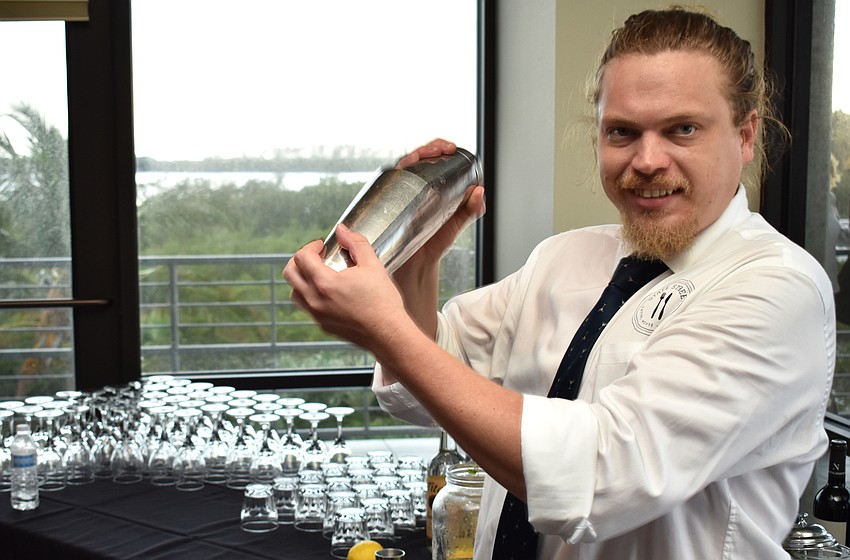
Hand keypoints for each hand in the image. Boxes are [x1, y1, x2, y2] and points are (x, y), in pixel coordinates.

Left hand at [283, 224, 413, 352]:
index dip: (311, 246)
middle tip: (317, 256)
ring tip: (320, 273)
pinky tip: (328, 292)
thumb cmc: (382, 302)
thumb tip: (342, 230)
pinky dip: (309, 294)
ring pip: (294, 291)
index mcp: (324, 283)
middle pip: (290, 273)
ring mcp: (316, 315)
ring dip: (302, 278)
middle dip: (300, 259)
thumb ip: (356, 243)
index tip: (323, 246)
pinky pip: (306, 306)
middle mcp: (314, 300)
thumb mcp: (372, 265)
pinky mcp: (322, 325)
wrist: (388, 333)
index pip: (301, 257)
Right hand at [396, 139, 485, 264]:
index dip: (440, 148)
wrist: (417, 264)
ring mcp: (402, 193)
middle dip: (431, 147)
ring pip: (405, 164)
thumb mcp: (458, 224)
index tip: (450, 148)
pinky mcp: (391, 200)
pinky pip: (391, 180)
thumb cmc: (434, 243)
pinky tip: (407, 165)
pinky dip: (399, 169)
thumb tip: (479, 191)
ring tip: (430, 153)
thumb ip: (471, 210)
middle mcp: (415, 187)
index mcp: (432, 188)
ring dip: (417, 153)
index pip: (433, 160)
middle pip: (419, 157)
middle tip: (443, 149)